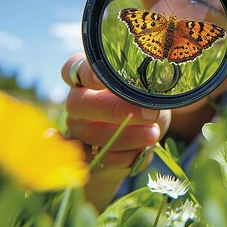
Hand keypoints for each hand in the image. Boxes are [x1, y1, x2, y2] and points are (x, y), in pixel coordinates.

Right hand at [61, 53, 170, 171]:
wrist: (149, 122)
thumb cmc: (144, 94)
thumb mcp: (146, 84)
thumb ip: (141, 83)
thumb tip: (148, 93)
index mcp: (87, 75)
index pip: (73, 68)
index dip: (85, 73)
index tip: (100, 80)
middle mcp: (77, 101)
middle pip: (78, 104)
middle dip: (114, 110)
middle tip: (148, 114)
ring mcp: (80, 128)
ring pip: (91, 134)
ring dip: (127, 136)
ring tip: (153, 133)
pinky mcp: (90, 153)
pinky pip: (103, 158)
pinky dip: (128, 155)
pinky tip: (144, 149)